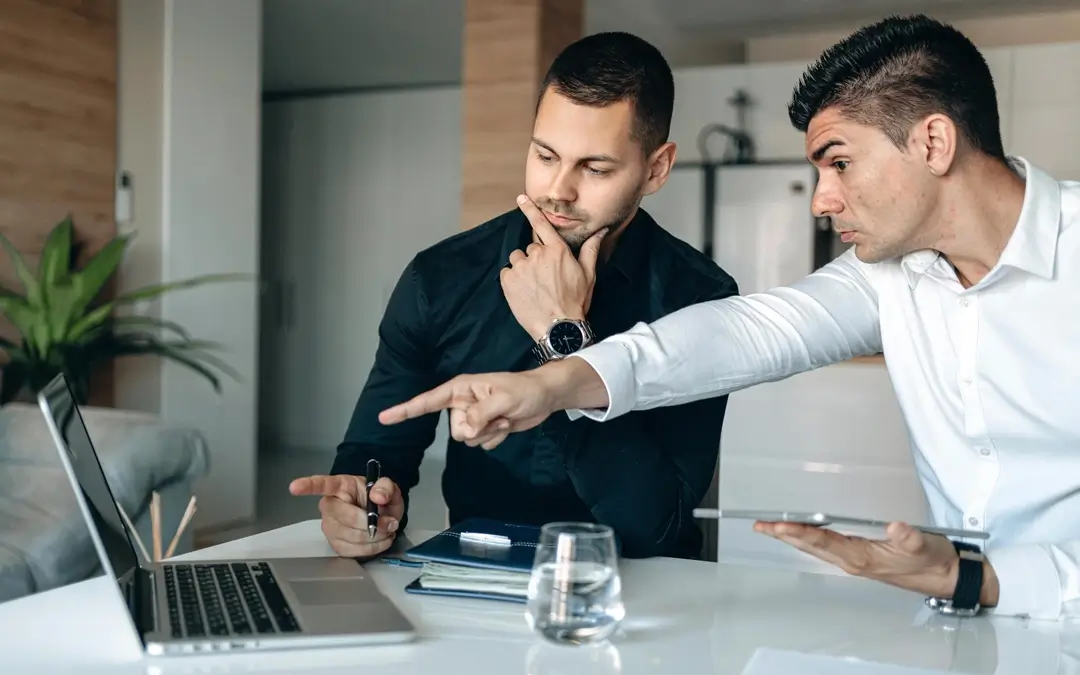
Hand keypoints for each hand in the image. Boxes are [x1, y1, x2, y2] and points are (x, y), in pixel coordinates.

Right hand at [288, 474, 404, 557]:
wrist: (383, 515)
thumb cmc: (379, 498)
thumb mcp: (388, 487)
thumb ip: (386, 488)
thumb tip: (378, 496)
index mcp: (340, 486)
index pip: (321, 484)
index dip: (307, 486)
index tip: (294, 487)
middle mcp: (330, 506)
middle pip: (346, 518)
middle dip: (372, 524)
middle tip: (390, 523)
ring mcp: (330, 527)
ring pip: (351, 537)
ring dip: (376, 537)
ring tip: (387, 530)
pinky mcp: (335, 544)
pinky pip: (353, 551)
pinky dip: (372, 548)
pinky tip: (380, 540)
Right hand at [380, 369, 554, 448]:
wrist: (544, 398)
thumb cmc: (524, 390)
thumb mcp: (503, 400)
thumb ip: (481, 414)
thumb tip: (465, 429)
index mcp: (460, 389)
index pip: (427, 401)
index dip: (405, 410)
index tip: (384, 417)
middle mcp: (462, 404)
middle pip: (454, 429)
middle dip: (476, 428)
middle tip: (497, 415)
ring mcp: (473, 417)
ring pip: (467, 440)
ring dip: (488, 433)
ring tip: (503, 417)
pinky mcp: (485, 428)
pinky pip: (480, 444)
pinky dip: (495, 438)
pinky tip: (506, 425)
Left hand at [501, 194, 606, 339]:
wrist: (559, 327)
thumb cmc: (575, 301)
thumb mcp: (588, 274)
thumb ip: (590, 249)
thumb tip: (601, 231)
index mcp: (557, 250)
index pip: (541, 224)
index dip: (530, 209)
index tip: (521, 198)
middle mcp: (538, 254)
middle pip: (531, 248)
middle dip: (536, 259)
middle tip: (545, 280)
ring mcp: (522, 267)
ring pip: (518, 259)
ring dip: (523, 269)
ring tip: (534, 287)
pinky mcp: (508, 281)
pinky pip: (507, 273)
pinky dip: (513, 280)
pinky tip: (524, 293)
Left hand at [753, 520, 971, 598]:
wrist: (945, 577)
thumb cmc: (933, 560)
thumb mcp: (924, 545)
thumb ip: (909, 537)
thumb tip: (895, 526)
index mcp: (862, 557)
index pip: (823, 542)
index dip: (800, 532)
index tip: (779, 525)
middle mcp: (853, 560)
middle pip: (811, 546)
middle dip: (784, 536)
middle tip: (761, 526)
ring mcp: (854, 561)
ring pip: (815, 549)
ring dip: (792, 538)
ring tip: (771, 529)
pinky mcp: (859, 558)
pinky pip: (825, 548)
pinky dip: (808, 539)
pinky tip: (800, 533)